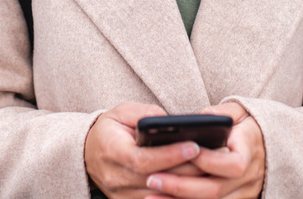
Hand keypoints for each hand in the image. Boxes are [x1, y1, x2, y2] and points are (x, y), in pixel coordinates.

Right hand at [85, 102, 203, 197]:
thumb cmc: (109, 129)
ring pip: (160, 196)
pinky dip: (176, 195)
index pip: (144, 159)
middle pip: (157, 181)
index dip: (170, 155)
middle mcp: (116, 178)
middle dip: (187, 170)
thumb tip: (172, 122)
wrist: (87, 152)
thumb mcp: (122, 112)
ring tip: (212, 170)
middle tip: (215, 157)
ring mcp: (122, 196)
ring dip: (186, 185)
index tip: (194, 145)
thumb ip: (146, 114)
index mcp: (112, 152)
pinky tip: (196, 184)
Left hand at [142, 102, 264, 198]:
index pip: (231, 164)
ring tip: (150, 195)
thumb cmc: (248, 125)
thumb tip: (203, 117)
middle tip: (152, 179)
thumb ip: (222, 113)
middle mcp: (249, 179)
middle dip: (180, 186)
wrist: (268, 144)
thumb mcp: (240, 111)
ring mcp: (242, 194)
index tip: (182, 153)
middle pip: (214, 190)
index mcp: (250, 153)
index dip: (207, 160)